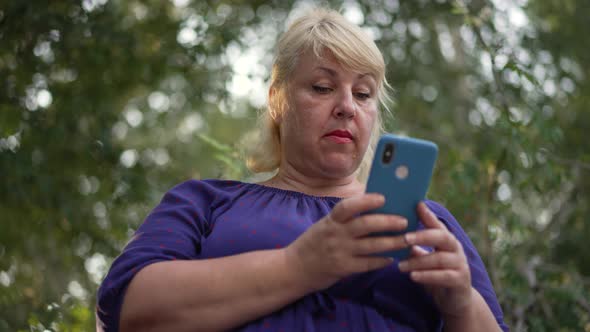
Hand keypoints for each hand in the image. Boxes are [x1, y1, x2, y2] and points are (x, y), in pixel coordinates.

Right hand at [284, 193, 407, 291]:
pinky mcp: (343, 268)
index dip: (366, 201)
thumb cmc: (315, 242)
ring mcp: (340, 252)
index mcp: (331, 220)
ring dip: (392, 242)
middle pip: (365, 225)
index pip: (348, 206)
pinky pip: (367, 264)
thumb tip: (374, 207)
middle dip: (387, 222)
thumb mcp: (325, 225)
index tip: (383, 198)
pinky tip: (392, 258)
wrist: (295, 267)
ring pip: (371, 246)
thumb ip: (345, 218)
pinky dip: (381, 261)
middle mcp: (336, 234)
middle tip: (404, 221)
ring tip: (407, 240)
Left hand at [398, 202, 473, 317]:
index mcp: (446, 239)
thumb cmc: (435, 273)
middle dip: (422, 236)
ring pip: (439, 258)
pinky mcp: (460, 280)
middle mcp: (455, 248)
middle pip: (442, 236)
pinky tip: (413, 276)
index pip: (437, 224)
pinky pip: (444, 276)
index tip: (416, 205)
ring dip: (418, 261)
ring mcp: (460, 264)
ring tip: (400, 265)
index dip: (428, 214)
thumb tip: (392, 230)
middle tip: (404, 238)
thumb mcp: (424, 257)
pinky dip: (427, 276)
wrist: (454, 299)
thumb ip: (414, 244)